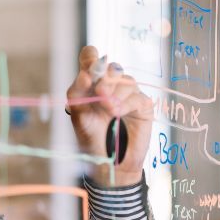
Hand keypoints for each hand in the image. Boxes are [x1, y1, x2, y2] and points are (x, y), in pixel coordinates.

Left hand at [66, 46, 152, 186]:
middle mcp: (111, 85)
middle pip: (111, 67)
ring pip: (126, 81)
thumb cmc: (91, 138)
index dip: (90, 57)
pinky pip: (136, 97)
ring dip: (116, 93)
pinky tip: (118, 113)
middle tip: (100, 92)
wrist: (108, 162)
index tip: (88, 70)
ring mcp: (128, 94)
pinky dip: (126, 104)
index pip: (91, 57)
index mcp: (92, 83)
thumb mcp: (77, 115)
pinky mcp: (142, 105)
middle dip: (105, 78)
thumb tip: (85, 75)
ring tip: (108, 110)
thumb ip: (77, 93)